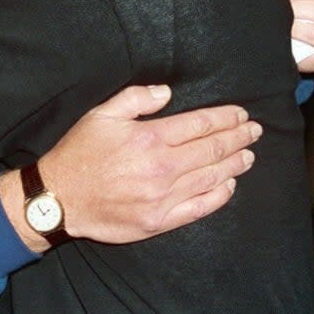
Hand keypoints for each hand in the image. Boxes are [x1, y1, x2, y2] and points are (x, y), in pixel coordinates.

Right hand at [0, 85, 260, 249]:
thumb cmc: (80, 153)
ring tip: (249, 155)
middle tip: (255, 131)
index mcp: (151, 138)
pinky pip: (199, 207)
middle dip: (238, 138)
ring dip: (235, 164)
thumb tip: (168, 93)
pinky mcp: (159, 220)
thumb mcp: (102, 114)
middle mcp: (163, 167)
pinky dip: (219, 196)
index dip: (226, 118)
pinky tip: (229, 185)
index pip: (202, 124)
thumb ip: (137, 98)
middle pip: (213, 149)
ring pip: (212, 177)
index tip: (241, 114)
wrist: (59, 199)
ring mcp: (163, 197)